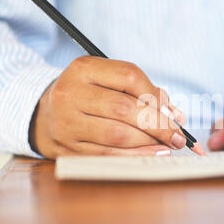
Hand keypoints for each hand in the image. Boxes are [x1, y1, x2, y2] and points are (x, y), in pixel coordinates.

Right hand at [30, 56, 186, 158]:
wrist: (45, 114)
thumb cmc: (88, 95)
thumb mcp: (108, 81)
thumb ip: (143, 92)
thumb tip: (176, 116)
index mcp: (83, 68)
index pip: (129, 76)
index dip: (156, 96)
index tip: (173, 114)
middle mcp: (70, 93)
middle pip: (124, 108)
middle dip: (158, 125)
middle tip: (178, 136)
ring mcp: (66, 122)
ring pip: (117, 134)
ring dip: (149, 142)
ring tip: (169, 145)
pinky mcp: (67, 148)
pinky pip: (108, 154)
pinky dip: (135, 155)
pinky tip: (153, 153)